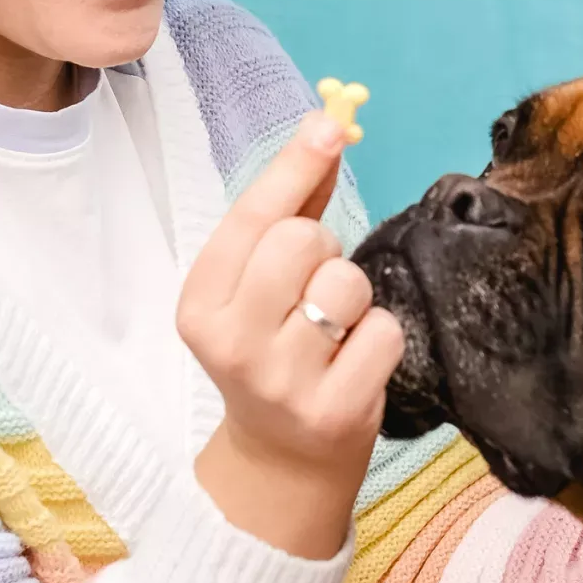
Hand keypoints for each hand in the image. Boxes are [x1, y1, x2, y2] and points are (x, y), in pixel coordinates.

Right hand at [178, 111, 404, 558]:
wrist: (283, 458)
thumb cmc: (273, 349)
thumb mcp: (258, 287)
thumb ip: (289, 209)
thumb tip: (326, 129)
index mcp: (198, 305)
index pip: (251, 218)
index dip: (294, 166)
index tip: (329, 124)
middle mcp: (230, 344)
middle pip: (301, 241)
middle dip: (322, 250)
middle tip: (312, 288)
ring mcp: (281, 382)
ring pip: (347, 283)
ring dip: (353, 299)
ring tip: (332, 333)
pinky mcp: (335, 411)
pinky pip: (384, 330)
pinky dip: (380, 339)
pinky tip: (353, 364)